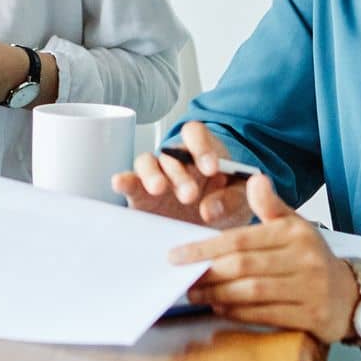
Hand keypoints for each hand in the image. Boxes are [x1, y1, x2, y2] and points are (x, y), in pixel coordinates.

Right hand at [111, 120, 251, 227]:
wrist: (211, 226)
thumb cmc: (226, 203)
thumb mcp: (240, 200)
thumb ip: (231, 200)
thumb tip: (210, 209)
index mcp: (203, 152)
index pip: (196, 134)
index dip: (202, 147)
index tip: (212, 169)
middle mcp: (176, 160)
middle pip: (171, 153)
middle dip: (180, 173)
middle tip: (189, 194)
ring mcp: (157, 176)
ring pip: (147, 162)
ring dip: (152, 174)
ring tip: (158, 189)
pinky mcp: (141, 194)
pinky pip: (130, 183)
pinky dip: (124, 180)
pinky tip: (120, 182)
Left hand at [168, 174, 360, 344]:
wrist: (351, 294)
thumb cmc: (310, 256)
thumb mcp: (295, 224)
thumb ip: (270, 204)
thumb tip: (255, 180)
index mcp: (294, 233)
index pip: (240, 239)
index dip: (205, 247)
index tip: (177, 254)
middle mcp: (304, 260)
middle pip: (243, 266)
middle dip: (208, 272)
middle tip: (182, 276)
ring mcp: (310, 289)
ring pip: (253, 292)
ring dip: (218, 295)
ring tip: (196, 293)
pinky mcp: (312, 316)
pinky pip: (267, 314)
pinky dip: (239, 313)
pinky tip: (221, 308)